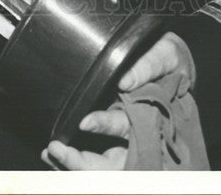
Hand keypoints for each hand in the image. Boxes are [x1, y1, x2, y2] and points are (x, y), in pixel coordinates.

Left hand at [41, 31, 186, 169]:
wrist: (168, 61)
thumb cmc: (170, 58)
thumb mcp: (167, 54)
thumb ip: (150, 65)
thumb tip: (125, 81)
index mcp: (154, 115)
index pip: (129, 127)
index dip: (107, 126)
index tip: (85, 122)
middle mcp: (139, 134)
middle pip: (114, 162)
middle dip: (84, 162)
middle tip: (58, 150)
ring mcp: (125, 139)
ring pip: (103, 166)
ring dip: (75, 164)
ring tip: (51, 153)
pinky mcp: (112, 137)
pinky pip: (94, 158)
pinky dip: (73, 160)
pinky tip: (53, 155)